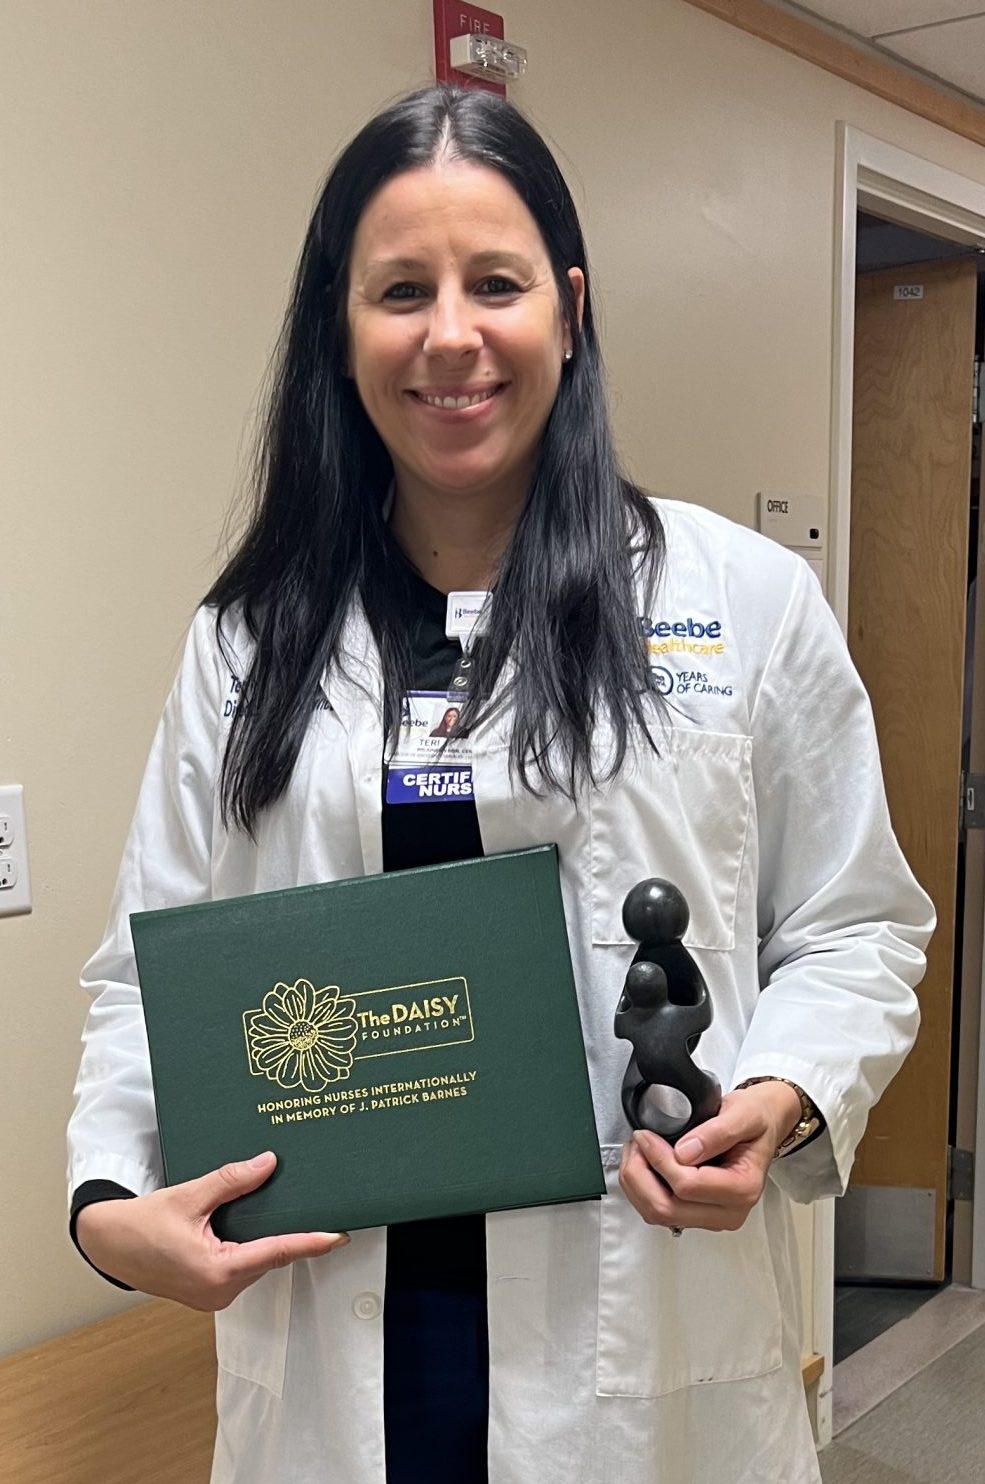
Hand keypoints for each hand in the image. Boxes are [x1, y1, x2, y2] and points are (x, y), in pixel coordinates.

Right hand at [75, 1151, 348, 1309]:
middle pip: (268, 1257)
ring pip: (256, 1264)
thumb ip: (231, 1181)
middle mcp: (219, 1291)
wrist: (109, 1244)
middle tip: (316, 1209)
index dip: (310, 1242)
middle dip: (289, 1234)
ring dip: (266, 1241)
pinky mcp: (208, 1293)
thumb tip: (268, 1163)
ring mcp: (214, 1296)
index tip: (337, 1236)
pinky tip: (251, 1227)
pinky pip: (241, 1269)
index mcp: (217, 1271)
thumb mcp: (190, 1196)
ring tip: (281, 1212)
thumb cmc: (141, 1224)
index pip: (275, 1252)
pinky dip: (250, 1249)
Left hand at [618, 1080, 801, 1232]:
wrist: (762, 1127)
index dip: (659, 1159)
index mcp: (743, 1189)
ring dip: (637, 1183)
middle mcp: (729, 1212)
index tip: (646, 1135)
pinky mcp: (697, 1215)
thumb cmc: (756, 1120)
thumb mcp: (744, 1114)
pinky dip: (642, 1189)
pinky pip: (659, 1212)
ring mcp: (711, 1217)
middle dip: (640, 1174)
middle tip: (636, 1142)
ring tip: (636, 1151)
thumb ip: (717, 1132)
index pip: (687, 1186)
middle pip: (667, 1208)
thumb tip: (684, 1151)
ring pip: (658, 1214)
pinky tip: (643, 1165)